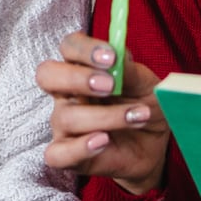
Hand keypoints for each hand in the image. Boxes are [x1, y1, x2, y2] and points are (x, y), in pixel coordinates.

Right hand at [39, 33, 167, 194]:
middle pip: (48, 75)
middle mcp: (68, 94)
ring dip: (106, 117)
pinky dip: (80, 148)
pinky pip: (57, 154)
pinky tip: (104, 141)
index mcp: (83, 68)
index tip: (112, 56)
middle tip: (110, 86)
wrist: (153, 144)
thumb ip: (129, 71)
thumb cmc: (144, 106)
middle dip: (77, 78)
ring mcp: (63, 124)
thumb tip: (119, 56)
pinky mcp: (66, 154)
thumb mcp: (146, 85)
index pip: (70, 47)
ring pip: (67, 117)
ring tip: (137, 117)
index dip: (85, 49)